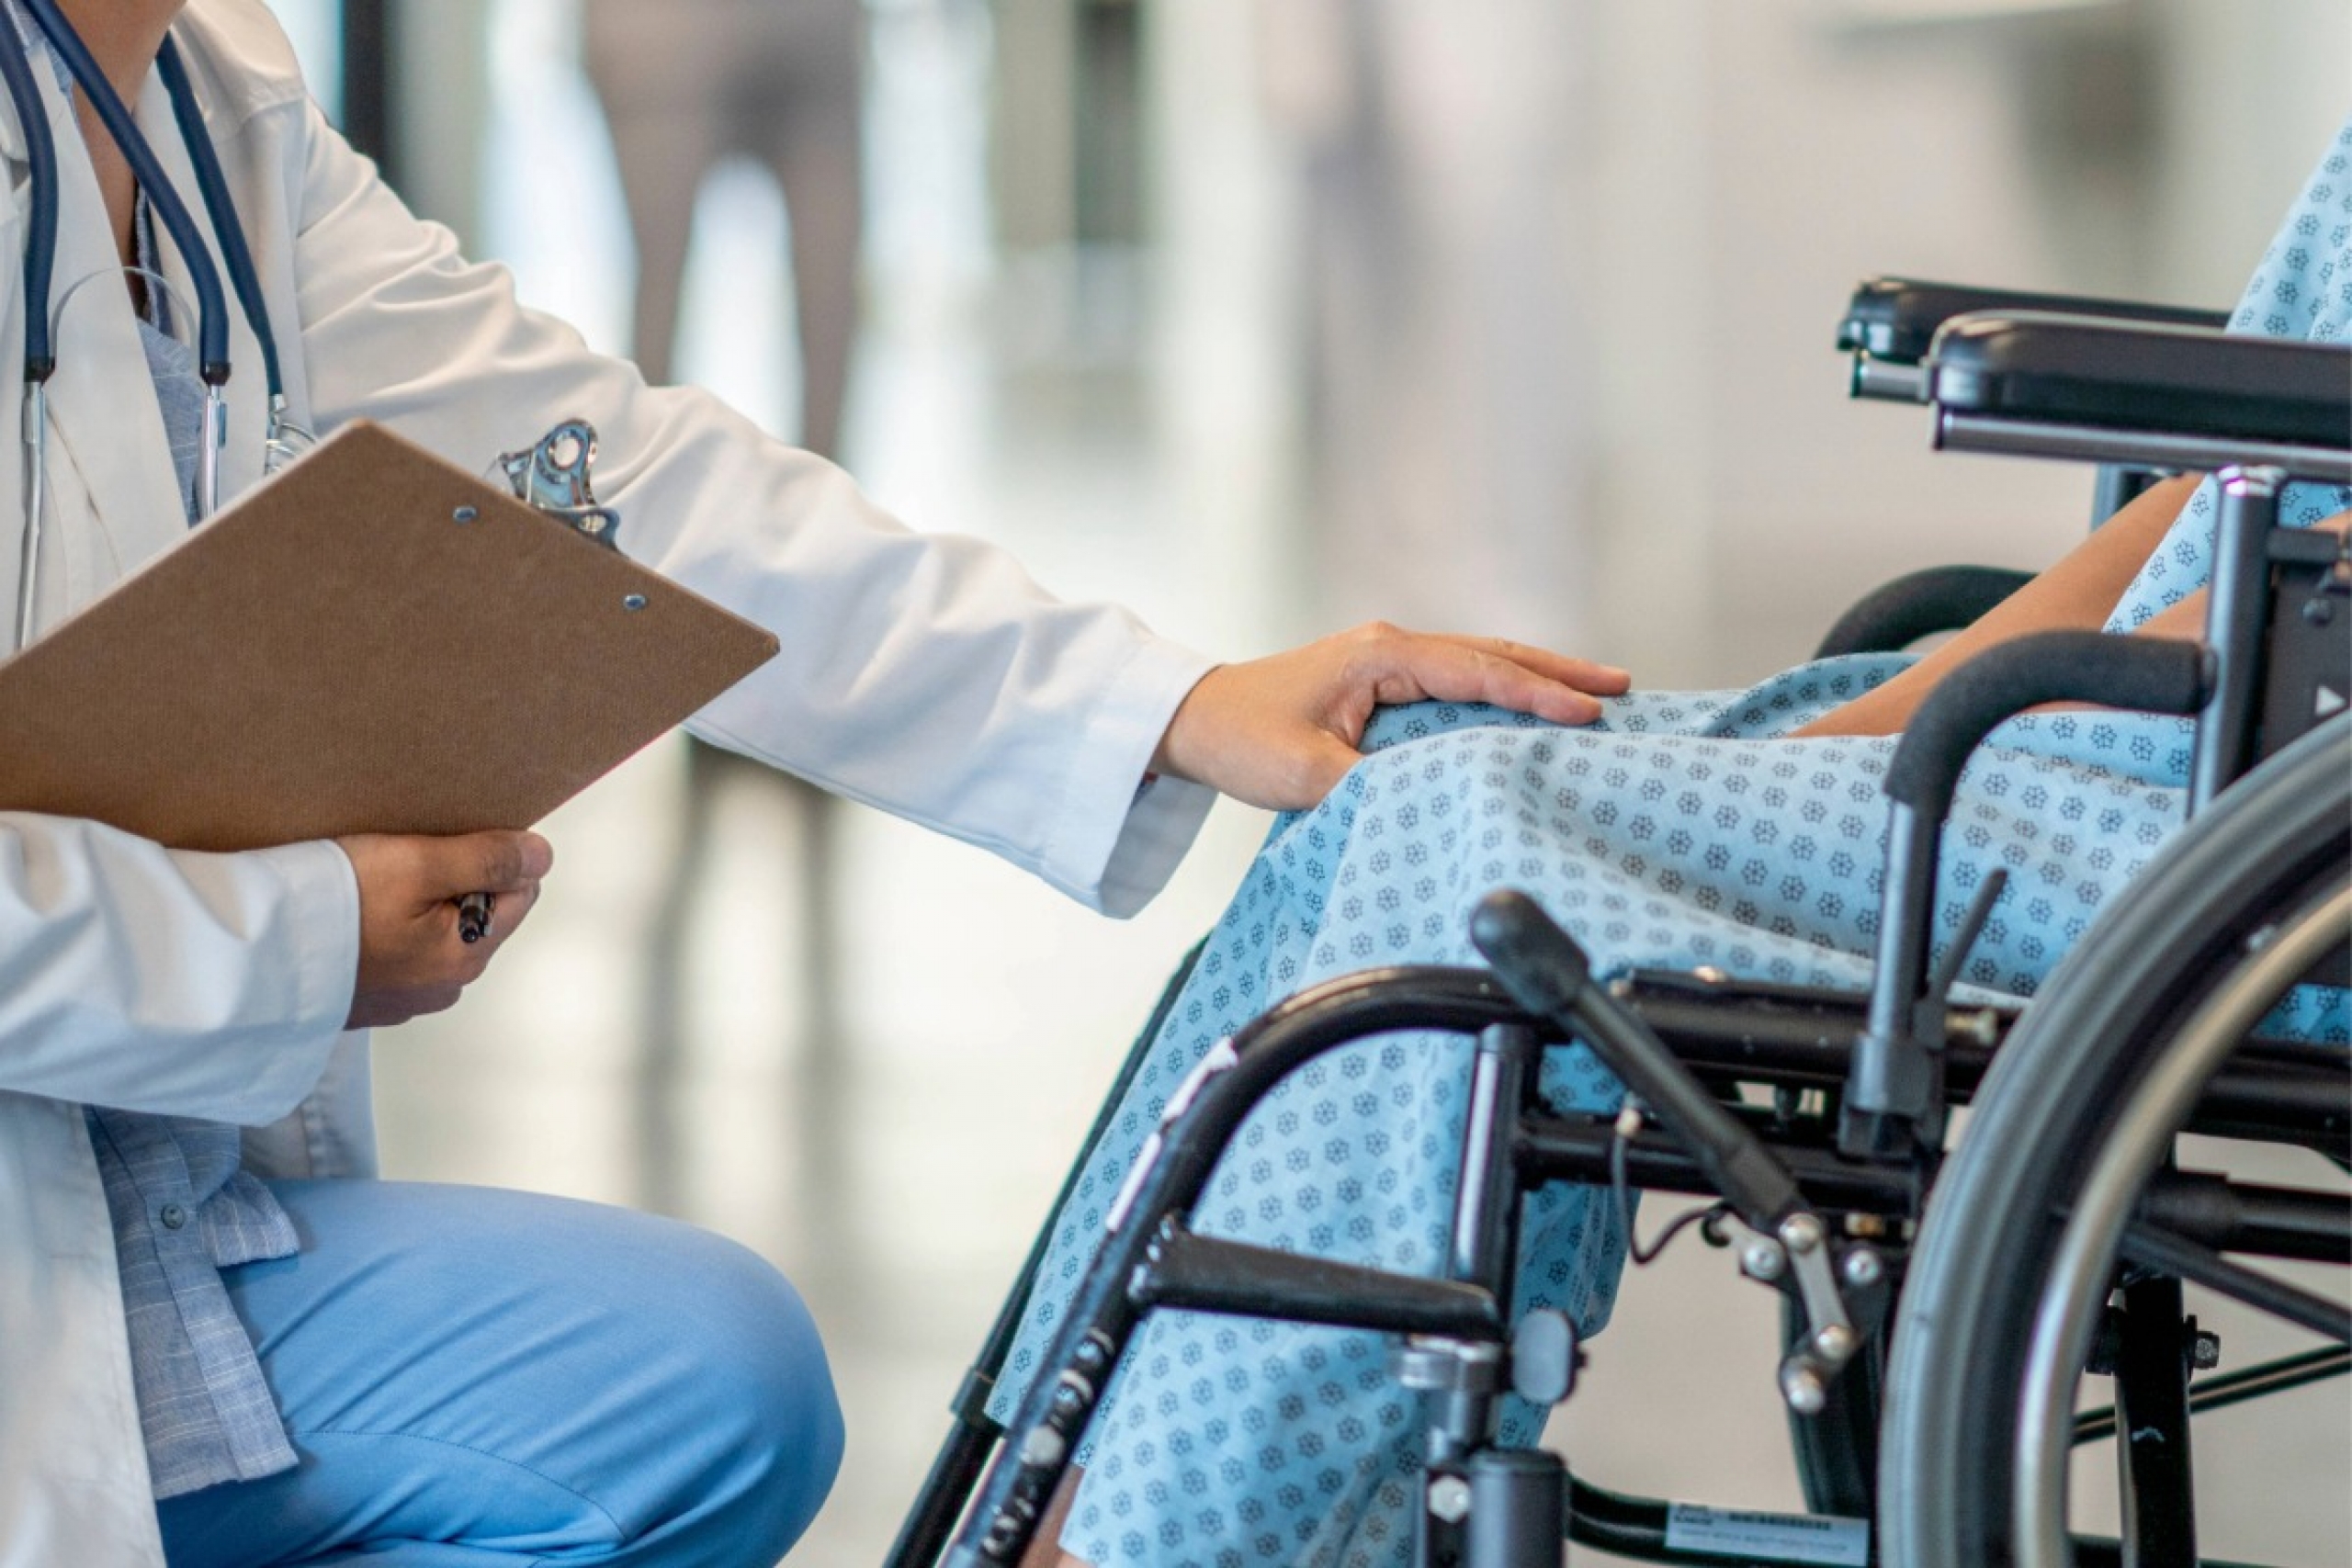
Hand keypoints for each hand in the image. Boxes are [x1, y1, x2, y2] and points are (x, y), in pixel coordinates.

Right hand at [333, 830, 553, 1028]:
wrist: (247, 956)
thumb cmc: (331, 906)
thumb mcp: (417, 864)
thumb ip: (487, 860)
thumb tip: (541, 855)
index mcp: (467, 956)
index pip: (520, 891)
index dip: (491, 856)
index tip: (444, 840)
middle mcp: (442, 986)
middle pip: (476, 911)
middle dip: (451, 878)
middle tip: (398, 858)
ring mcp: (401, 997)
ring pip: (433, 928)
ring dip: (413, 900)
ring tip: (367, 881)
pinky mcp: (363, 996)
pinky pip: (392, 948)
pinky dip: (380, 924)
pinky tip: (348, 910)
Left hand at [1149, 622, 1630, 810]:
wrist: (1195, 720)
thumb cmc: (1242, 738)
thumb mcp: (1304, 773)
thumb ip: (1370, 785)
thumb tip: (1431, 799)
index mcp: (1380, 656)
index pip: (1475, 672)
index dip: (1534, 694)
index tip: (1587, 713)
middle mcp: (1392, 649)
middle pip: (1493, 654)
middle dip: (1557, 671)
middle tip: (1622, 687)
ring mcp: (1389, 662)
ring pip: (1479, 664)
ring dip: (1536, 677)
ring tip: (1596, 691)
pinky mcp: (1383, 683)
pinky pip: (1458, 682)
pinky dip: (1501, 691)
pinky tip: (1528, 708)